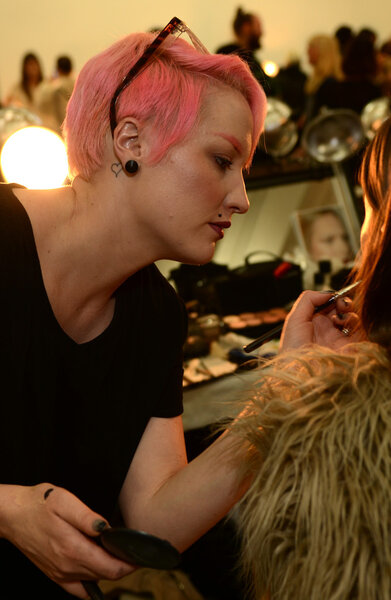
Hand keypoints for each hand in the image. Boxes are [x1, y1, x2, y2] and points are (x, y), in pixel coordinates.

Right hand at [0, 483, 133, 597]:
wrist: (12, 515)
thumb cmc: (38, 503)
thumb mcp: (64, 501)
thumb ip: (88, 517)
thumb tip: (107, 529)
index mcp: (73, 548)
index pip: (111, 567)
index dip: (131, 564)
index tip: (143, 555)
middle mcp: (67, 566)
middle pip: (107, 575)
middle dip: (125, 566)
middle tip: (137, 552)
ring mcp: (60, 574)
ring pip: (95, 581)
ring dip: (111, 571)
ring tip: (121, 554)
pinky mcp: (55, 575)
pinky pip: (79, 590)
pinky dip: (93, 583)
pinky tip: (99, 571)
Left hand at [279, 290, 364, 352]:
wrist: (301, 372)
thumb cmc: (293, 349)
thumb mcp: (294, 319)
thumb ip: (308, 300)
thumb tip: (327, 292)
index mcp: (313, 323)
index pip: (328, 306)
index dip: (332, 298)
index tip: (333, 296)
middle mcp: (327, 330)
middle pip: (342, 310)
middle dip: (343, 303)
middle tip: (340, 305)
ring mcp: (338, 339)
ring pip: (352, 319)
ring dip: (348, 313)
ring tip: (339, 318)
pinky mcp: (349, 348)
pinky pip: (359, 332)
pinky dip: (355, 323)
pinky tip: (343, 325)